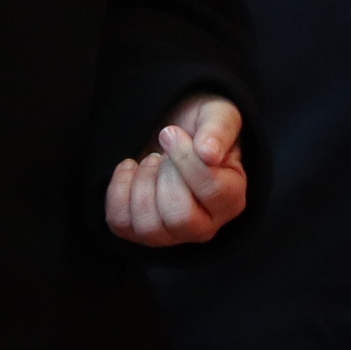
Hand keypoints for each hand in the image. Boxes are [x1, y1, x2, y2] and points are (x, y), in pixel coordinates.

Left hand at [108, 94, 247, 246]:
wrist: (174, 135)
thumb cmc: (201, 128)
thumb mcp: (218, 115)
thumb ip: (219, 129)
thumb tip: (208, 152)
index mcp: (232, 199)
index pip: (212, 190)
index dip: (185, 158)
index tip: (171, 132)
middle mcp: (206, 226)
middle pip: (180, 218)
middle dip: (164, 175)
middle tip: (163, 153)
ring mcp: (171, 235)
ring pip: (149, 227)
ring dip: (141, 184)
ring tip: (150, 161)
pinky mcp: (140, 232)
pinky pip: (121, 223)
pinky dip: (118, 190)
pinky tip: (130, 167)